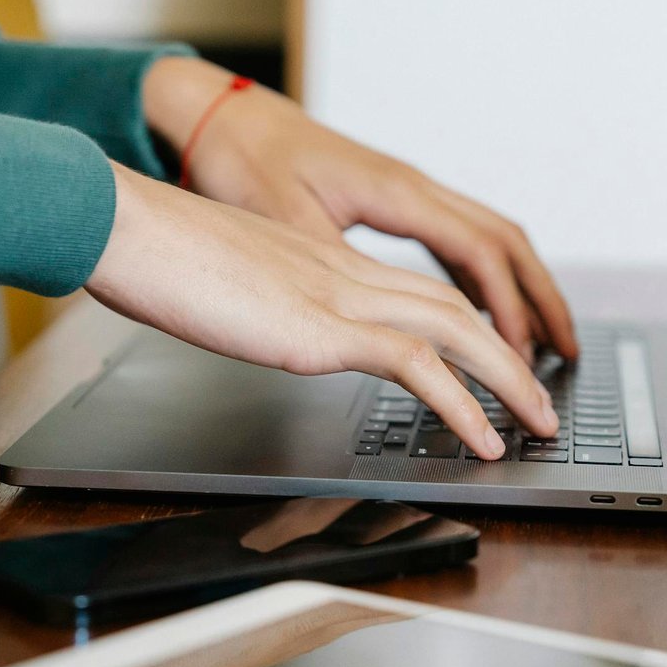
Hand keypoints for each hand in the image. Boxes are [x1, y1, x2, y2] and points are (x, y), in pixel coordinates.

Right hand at [85, 162, 559, 458]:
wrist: (124, 226)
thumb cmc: (157, 257)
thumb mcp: (228, 287)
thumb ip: (264, 307)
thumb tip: (270, 331)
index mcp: (326, 264)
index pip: (420, 294)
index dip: (469, 331)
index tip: (495, 365)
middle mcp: (346, 275)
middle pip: (457, 309)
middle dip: (511, 357)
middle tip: (542, 402)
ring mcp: (339, 296)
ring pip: (456, 331)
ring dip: (508, 381)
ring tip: (538, 424)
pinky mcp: (322, 328)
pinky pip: (416, 366)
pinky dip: (463, 405)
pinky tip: (483, 439)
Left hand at [142, 56, 578, 362]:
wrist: (219, 113)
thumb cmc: (243, 158)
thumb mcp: (282, 219)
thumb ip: (334, 266)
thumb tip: (377, 315)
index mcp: (396, 192)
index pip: (480, 254)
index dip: (508, 310)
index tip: (521, 359)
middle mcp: (413, 186)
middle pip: (506, 243)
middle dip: (542, 300)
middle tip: (567, 354)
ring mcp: (406, 190)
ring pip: (489, 239)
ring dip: (520, 290)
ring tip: (540, 341)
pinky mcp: (391, 200)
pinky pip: (458, 240)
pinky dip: (483, 279)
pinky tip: (481, 311)